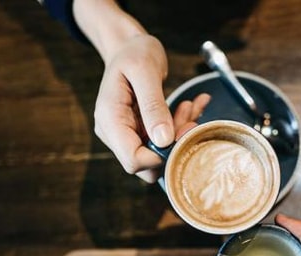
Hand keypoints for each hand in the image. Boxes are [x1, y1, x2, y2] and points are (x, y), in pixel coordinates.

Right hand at [93, 34, 209, 181]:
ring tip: (190, 106)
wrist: (131, 47)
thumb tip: (164, 140)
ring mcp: (127, 134)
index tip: (182, 132)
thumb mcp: (144, 70)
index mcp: (109, 119)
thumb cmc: (135, 53)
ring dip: (179, 134)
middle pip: (147, 162)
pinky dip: (179, 126)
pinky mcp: (140, 132)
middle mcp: (114, 133)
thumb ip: (153, 105)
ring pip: (158, 154)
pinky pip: (163, 141)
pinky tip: (190, 106)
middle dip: (174, 144)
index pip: (133, 160)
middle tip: (190, 116)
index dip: (161, 155)